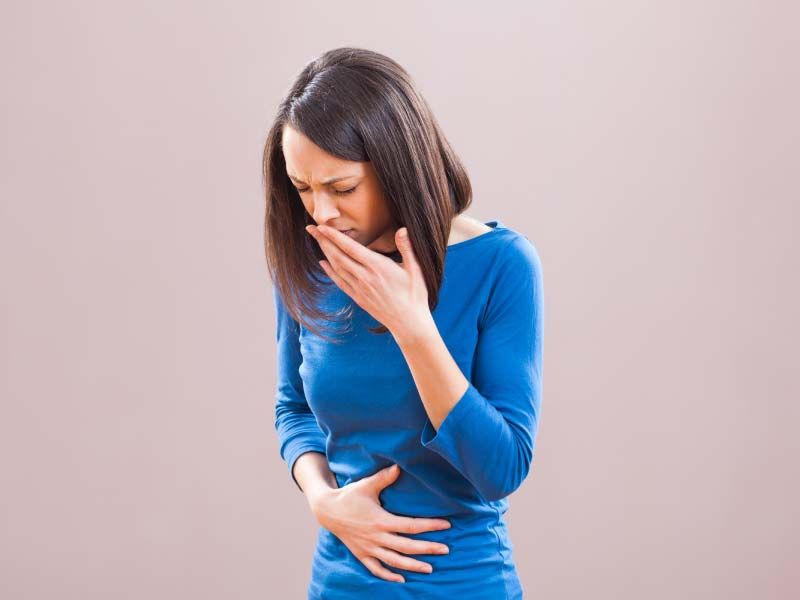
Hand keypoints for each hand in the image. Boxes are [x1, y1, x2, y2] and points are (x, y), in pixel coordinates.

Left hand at [306, 225, 429, 335]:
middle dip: (324, 241)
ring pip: (337, 267)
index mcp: (378, 267)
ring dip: (325, 252)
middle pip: (338, 256)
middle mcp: (365, 277)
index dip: (335, 236)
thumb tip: (402, 229)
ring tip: (316, 240)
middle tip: (311, 228)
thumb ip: (407, 248)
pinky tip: (323, 263)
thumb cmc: (415, 295)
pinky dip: (330, 271)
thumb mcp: (415, 269)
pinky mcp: (358, 298)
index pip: (351, 248)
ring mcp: (359, 288)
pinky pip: (340, 282)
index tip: (322, 226)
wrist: (409, 323)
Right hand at [308, 463, 451, 583]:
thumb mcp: (366, 485)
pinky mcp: (361, 554)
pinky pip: (376, 569)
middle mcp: (376, 537)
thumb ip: (384, 477)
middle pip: (407, 546)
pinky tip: (401, 579)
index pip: (411, 526)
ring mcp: (369, 548)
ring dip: (413, 566)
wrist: (327, 510)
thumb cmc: (349, 495)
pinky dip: (388, 575)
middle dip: (428, 549)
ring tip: (430, 568)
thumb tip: (399, 467)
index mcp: (381, 520)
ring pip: (394, 561)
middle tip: (446, 550)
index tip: (446, 525)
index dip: (430, 526)